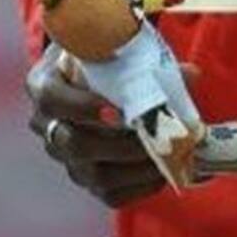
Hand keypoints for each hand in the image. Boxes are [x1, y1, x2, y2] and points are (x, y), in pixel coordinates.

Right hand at [25, 43, 200, 208]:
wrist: (94, 71)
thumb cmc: (104, 52)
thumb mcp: (114, 43)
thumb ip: (145, 55)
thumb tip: (192, 74)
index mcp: (44, 84)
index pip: (52, 99)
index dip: (82, 107)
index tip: (117, 110)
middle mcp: (48, 126)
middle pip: (75, 145)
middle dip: (120, 143)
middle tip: (156, 132)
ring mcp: (66, 157)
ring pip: (95, 174)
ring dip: (136, 166)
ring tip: (169, 152)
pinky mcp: (87, 178)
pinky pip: (111, 193)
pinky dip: (141, 185)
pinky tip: (165, 169)